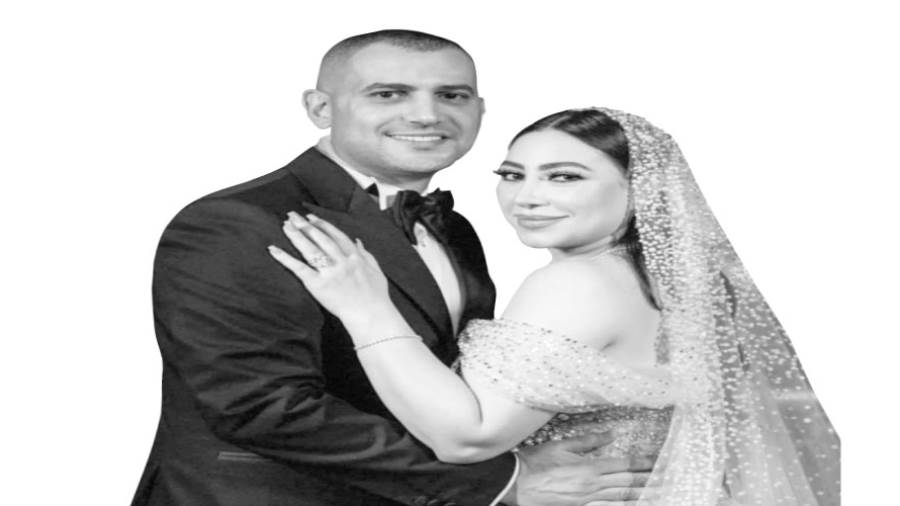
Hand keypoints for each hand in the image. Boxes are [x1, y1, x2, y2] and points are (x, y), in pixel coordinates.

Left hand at [268, 212, 389, 326]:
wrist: (372, 316)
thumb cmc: (376, 297)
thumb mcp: (376, 271)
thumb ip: (366, 254)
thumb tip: (358, 241)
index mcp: (354, 257)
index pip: (335, 235)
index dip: (322, 225)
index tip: (311, 217)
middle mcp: (341, 261)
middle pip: (320, 238)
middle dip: (305, 225)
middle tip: (292, 215)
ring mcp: (330, 272)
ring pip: (310, 249)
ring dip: (296, 235)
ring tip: (285, 225)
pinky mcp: (318, 285)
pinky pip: (299, 269)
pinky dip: (285, 258)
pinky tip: (274, 249)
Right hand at [505, 432, 654, 505]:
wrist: (517, 484)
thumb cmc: (536, 463)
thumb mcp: (562, 445)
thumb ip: (589, 440)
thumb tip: (610, 434)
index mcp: (589, 468)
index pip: (624, 465)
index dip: (644, 462)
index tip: (660, 459)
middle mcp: (592, 486)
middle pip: (629, 484)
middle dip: (651, 480)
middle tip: (670, 478)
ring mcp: (587, 500)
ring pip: (622, 499)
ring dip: (643, 495)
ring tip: (661, 494)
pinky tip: (633, 504)